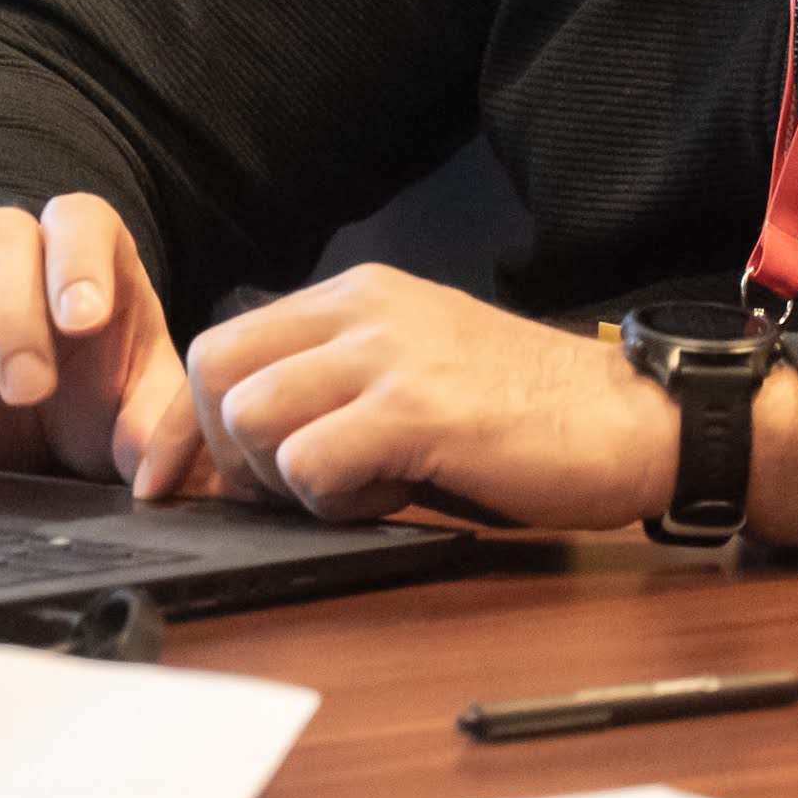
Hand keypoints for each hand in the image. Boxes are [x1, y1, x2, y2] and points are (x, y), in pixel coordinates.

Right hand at [0, 195, 221, 493]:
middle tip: (27, 389)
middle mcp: (7, 262)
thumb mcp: (138, 418)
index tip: (83, 321)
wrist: (37, 451)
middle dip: (10, 310)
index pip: (78, 218)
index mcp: (82, 261)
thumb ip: (157, 427)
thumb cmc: (95, 412)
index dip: (77, 258)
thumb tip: (157, 467)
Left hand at [180, 267, 680, 531]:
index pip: (224, 343)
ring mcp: (389, 355)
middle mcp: (364, 309)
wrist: (629, 417)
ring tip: (353, 489)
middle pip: (218, 371)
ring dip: (283, 479)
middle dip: (226, 451)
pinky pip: (310, 461)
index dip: (184, 424)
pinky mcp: (417, 410)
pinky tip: (386, 498)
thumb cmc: (528, 413)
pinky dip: (328, 501)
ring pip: (251, 416)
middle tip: (286, 491)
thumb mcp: (416, 369)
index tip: (168, 482)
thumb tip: (248, 447)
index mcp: (359, 296)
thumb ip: (339, 384)